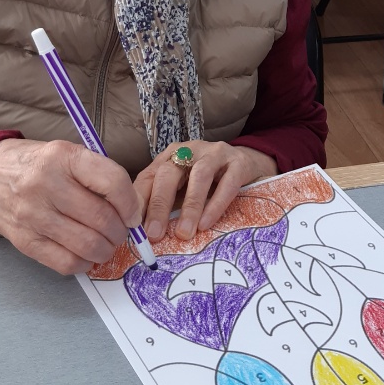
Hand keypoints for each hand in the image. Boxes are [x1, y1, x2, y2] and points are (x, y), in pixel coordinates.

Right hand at [0, 138, 139, 273]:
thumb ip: (98, 175)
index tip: (133, 214)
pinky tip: (85, 254)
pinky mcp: (24, 241)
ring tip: (105, 243)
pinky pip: (66, 263)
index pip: (112, 181)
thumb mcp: (66, 154)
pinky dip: (85, 263)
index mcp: (63, 157)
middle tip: (120, 231)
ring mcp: (33, 215)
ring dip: (106, 250)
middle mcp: (46, 184)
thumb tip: (132, 210)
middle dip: (121, 231)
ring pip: (88, 245)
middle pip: (102, 218)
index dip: (131, 204)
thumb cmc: (35, 165)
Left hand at [134, 140, 276, 241]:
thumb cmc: (211, 182)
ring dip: (189, 206)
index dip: (139, 202)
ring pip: (198, 176)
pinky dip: (215, 204)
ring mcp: (215, 153)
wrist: (250, 164)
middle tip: (155, 234)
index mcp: (170, 156)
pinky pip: (227, 182)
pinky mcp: (239, 162)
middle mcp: (189, 150)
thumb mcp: (184, 189)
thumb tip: (146, 234)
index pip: (148, 176)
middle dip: (159, 205)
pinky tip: (207, 223)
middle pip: (168, 173)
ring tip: (184, 233)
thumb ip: (167, 205)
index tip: (133, 228)